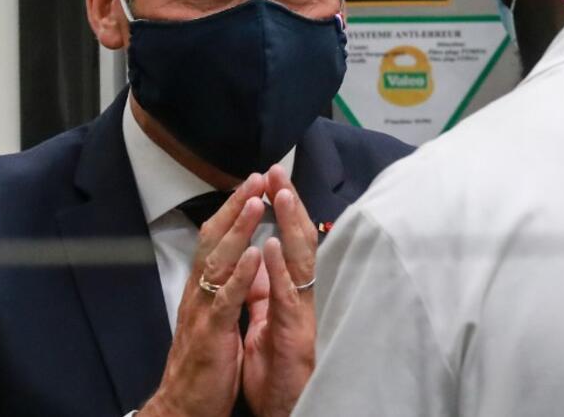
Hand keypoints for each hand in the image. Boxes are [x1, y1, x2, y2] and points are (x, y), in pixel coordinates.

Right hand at [140, 174, 267, 416]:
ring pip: (219, 261)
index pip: (215, 240)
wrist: (183, 406)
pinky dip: (241, 275)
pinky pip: (226, 299)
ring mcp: (204, 312)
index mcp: (203, 289)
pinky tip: (255, 254)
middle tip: (255, 178)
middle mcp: (199, 293)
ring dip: (239, 229)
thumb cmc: (204, 365)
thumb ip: (223, 290)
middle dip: (235, 207)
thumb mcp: (214, 319)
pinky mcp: (212, 334)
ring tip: (257, 202)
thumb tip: (236, 262)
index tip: (251, 184)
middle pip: (214, 240)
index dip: (232, 211)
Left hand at [242, 165, 318, 416]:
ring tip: (281, 193)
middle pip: (299, 244)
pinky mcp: (294, 337)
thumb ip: (266, 292)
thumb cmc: (273, 373)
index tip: (272, 179)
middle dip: (290, 205)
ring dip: (291, 227)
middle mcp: (300, 300)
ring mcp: (301, 317)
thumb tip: (262, 260)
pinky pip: (287, 299)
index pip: (289, 244)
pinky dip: (279, 272)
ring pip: (299, 263)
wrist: (281, 411)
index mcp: (290, 295)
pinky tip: (271, 247)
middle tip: (278, 170)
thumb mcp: (266, 324)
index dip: (284, 211)